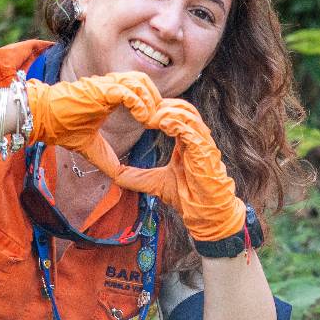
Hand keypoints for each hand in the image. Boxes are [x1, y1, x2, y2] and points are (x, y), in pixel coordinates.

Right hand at [26, 73, 162, 176]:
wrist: (40, 121)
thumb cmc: (61, 128)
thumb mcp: (91, 147)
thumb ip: (107, 159)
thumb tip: (118, 176)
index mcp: (110, 95)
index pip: (139, 88)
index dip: (151, 103)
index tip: (155, 124)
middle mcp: (109, 86)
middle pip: (143, 80)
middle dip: (155, 99)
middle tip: (158, 121)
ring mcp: (104, 86)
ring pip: (138, 81)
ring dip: (150, 100)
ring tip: (150, 121)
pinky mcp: (99, 91)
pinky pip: (127, 91)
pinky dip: (139, 103)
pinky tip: (142, 118)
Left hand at [112, 99, 247, 242]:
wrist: (202, 213)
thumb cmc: (186, 197)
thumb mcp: (153, 183)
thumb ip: (135, 177)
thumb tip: (115, 176)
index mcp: (186, 141)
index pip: (176, 113)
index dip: (159, 109)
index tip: (141, 115)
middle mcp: (196, 139)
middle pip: (183, 107)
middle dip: (163, 106)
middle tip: (143, 113)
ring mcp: (202, 144)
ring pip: (187, 114)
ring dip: (166, 113)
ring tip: (149, 120)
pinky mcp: (204, 151)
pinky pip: (191, 130)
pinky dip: (175, 124)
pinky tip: (161, 126)